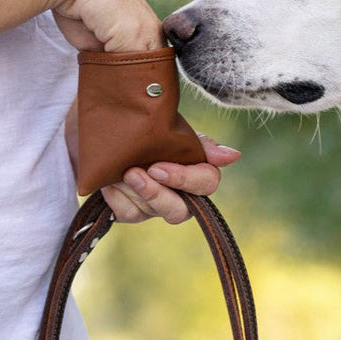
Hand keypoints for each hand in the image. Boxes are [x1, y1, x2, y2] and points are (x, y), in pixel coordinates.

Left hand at [100, 136, 241, 223]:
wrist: (106, 124)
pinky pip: (127, 214)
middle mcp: (180, 194)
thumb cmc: (146, 124)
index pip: (206, 183)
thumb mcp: (172, 127)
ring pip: (150, 211)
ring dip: (132, 191)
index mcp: (196, 172)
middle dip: (155, 195)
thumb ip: (201, 144)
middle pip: (180, 211)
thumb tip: (234, 156)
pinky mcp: (131, 211)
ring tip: (117, 171)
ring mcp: (155, 206)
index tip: (158, 167)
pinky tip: (107, 183)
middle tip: (133, 174)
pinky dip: (116, 198)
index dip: (185, 179)